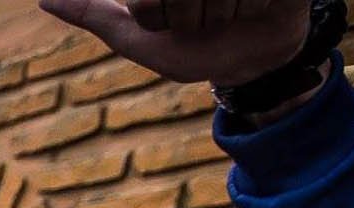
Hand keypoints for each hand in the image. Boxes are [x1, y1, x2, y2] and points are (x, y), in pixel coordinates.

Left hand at [39, 0, 311, 86]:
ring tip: (232, 9)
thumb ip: (96, 16)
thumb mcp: (139, 37)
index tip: (171, 19)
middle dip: (191, 18)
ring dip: (225, 12)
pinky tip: (257, 2)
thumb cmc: (194, 48)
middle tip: (204, 17)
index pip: (144, 0)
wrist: (255, 56)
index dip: (157, 16)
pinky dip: (253, 6)